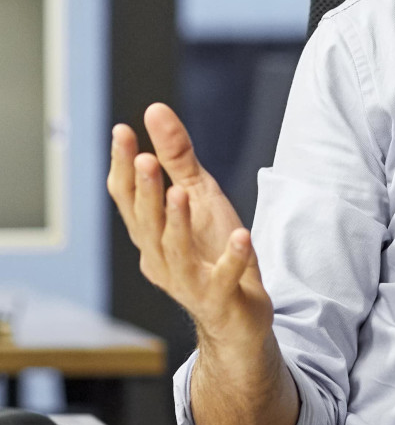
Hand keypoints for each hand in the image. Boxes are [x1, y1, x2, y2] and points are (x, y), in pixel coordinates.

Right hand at [107, 103, 272, 347]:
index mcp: (150, 234)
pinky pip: (224, 276)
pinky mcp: (219, 297)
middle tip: (145, 159)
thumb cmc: (214, 249)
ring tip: (181, 193)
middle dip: (145, 192)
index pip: (128, 198)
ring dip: (177, 222)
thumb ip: (177, 156)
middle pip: (146, 223)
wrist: (239, 314)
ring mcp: (188, 281)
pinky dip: (232, 258)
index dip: (123, 166)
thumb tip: (155, 110)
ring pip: (175, 250)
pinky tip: (242, 237)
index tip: (122, 131)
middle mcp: (160, 258)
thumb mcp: (200, 195)